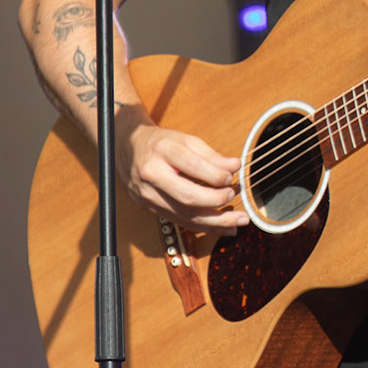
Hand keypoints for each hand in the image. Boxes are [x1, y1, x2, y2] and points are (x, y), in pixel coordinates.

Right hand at [116, 107, 248, 232]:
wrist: (128, 149)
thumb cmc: (160, 143)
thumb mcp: (186, 140)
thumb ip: (211, 155)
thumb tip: (234, 167)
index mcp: (162, 152)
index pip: (191, 166)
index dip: (215, 175)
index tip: (231, 177)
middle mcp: (152, 175)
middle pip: (187, 196)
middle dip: (216, 201)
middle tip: (233, 195)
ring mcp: (149, 195)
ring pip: (185, 215)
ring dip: (216, 222)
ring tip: (238, 221)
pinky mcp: (150, 209)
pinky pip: (181, 221)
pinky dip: (204, 226)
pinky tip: (223, 227)